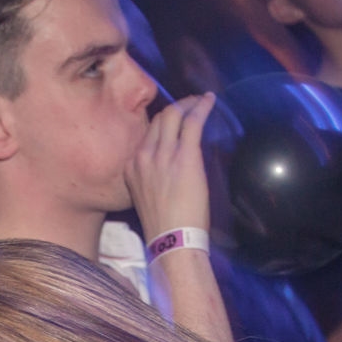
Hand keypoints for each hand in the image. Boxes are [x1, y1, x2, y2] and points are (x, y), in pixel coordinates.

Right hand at [127, 93, 215, 240]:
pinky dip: (201, 107)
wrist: (171, 241)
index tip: (173, 121)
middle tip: (189, 105)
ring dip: (188, 105)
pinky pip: (192, 122)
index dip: (161, 124)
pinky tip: (209, 100)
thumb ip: (153, 178)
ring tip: (199, 102)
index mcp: (131, 167)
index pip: (146, 135)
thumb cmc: (164, 227)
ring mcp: (162, 154)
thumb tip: (170, 169)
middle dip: (175, 108)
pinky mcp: (184, 155)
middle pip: (157, 120)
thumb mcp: (147, 198)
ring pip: (173, 115)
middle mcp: (143, 156)